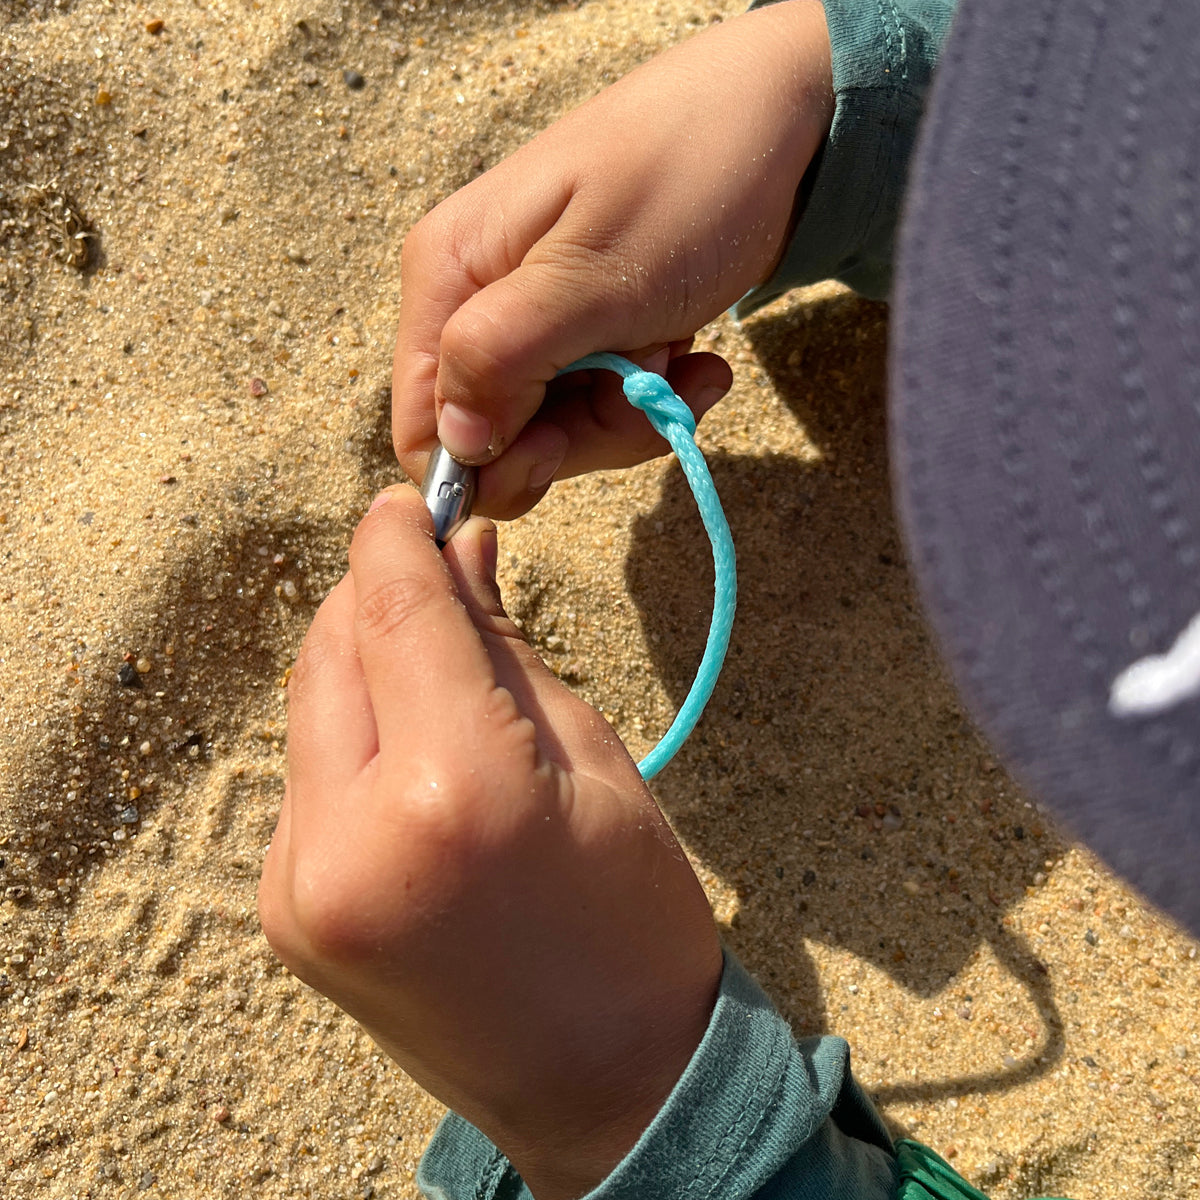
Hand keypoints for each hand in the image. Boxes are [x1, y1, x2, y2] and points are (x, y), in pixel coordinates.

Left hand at [258, 488, 721, 1199]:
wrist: (604, 1083)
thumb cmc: (630, 917)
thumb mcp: (589, 758)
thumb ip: (500, 647)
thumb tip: (455, 554)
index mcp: (452, 790)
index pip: (392, 609)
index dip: (394, 535)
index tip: (410, 502)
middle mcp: (349, 838)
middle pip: (329, 646)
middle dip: (375, 596)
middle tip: (436, 581)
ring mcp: (300, 884)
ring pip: (309, 705)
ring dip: (362, 665)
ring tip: (439, 680)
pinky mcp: (286, 911)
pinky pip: (306, 774)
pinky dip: (350, 738)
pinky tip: (412, 757)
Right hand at [392, 0, 832, 517]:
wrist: (779, 118)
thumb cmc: (685, 178)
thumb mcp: (592, 278)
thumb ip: (502, 360)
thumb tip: (454, 443)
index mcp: (450, 278)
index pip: (424, 429)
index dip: (491, 465)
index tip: (565, 447)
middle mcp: (475, 302)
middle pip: (499, 441)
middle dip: (583, 436)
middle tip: (648, 382)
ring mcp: (532, 319)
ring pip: (558, 432)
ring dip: (630, 414)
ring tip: (680, 353)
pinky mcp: (584, 331)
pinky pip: (602, 406)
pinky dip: (654, 398)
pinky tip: (696, 360)